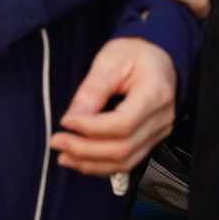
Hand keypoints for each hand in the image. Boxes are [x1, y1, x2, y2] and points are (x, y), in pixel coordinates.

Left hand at [53, 35, 181, 177]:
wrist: (158, 57)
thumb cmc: (134, 54)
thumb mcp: (109, 61)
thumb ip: (91, 91)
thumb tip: (71, 120)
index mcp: (155, 94)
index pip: (123, 123)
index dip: (91, 128)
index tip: (65, 122)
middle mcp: (162, 119)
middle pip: (123, 148)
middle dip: (85, 150)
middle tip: (57, 141)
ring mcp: (159, 134)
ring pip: (125, 162)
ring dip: (91, 163)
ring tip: (63, 156)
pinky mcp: (151, 141)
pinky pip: (127, 162)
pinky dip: (101, 165)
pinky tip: (80, 160)